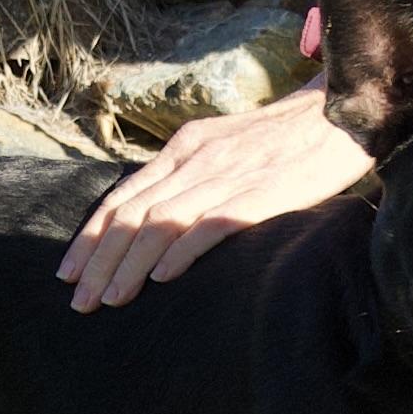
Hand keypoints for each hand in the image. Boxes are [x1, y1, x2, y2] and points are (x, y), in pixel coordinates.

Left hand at [57, 77, 373, 310]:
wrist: (343, 112)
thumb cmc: (289, 139)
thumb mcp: (228, 146)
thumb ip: (195, 175)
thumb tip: (162, 217)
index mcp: (185, 148)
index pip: (124, 196)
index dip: (91, 236)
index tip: (68, 272)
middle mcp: (196, 159)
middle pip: (132, 215)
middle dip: (98, 261)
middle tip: (78, 301)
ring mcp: (226, 175)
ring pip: (161, 223)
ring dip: (129, 265)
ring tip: (109, 300)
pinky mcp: (260, 192)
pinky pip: (211, 223)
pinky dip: (181, 250)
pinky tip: (161, 278)